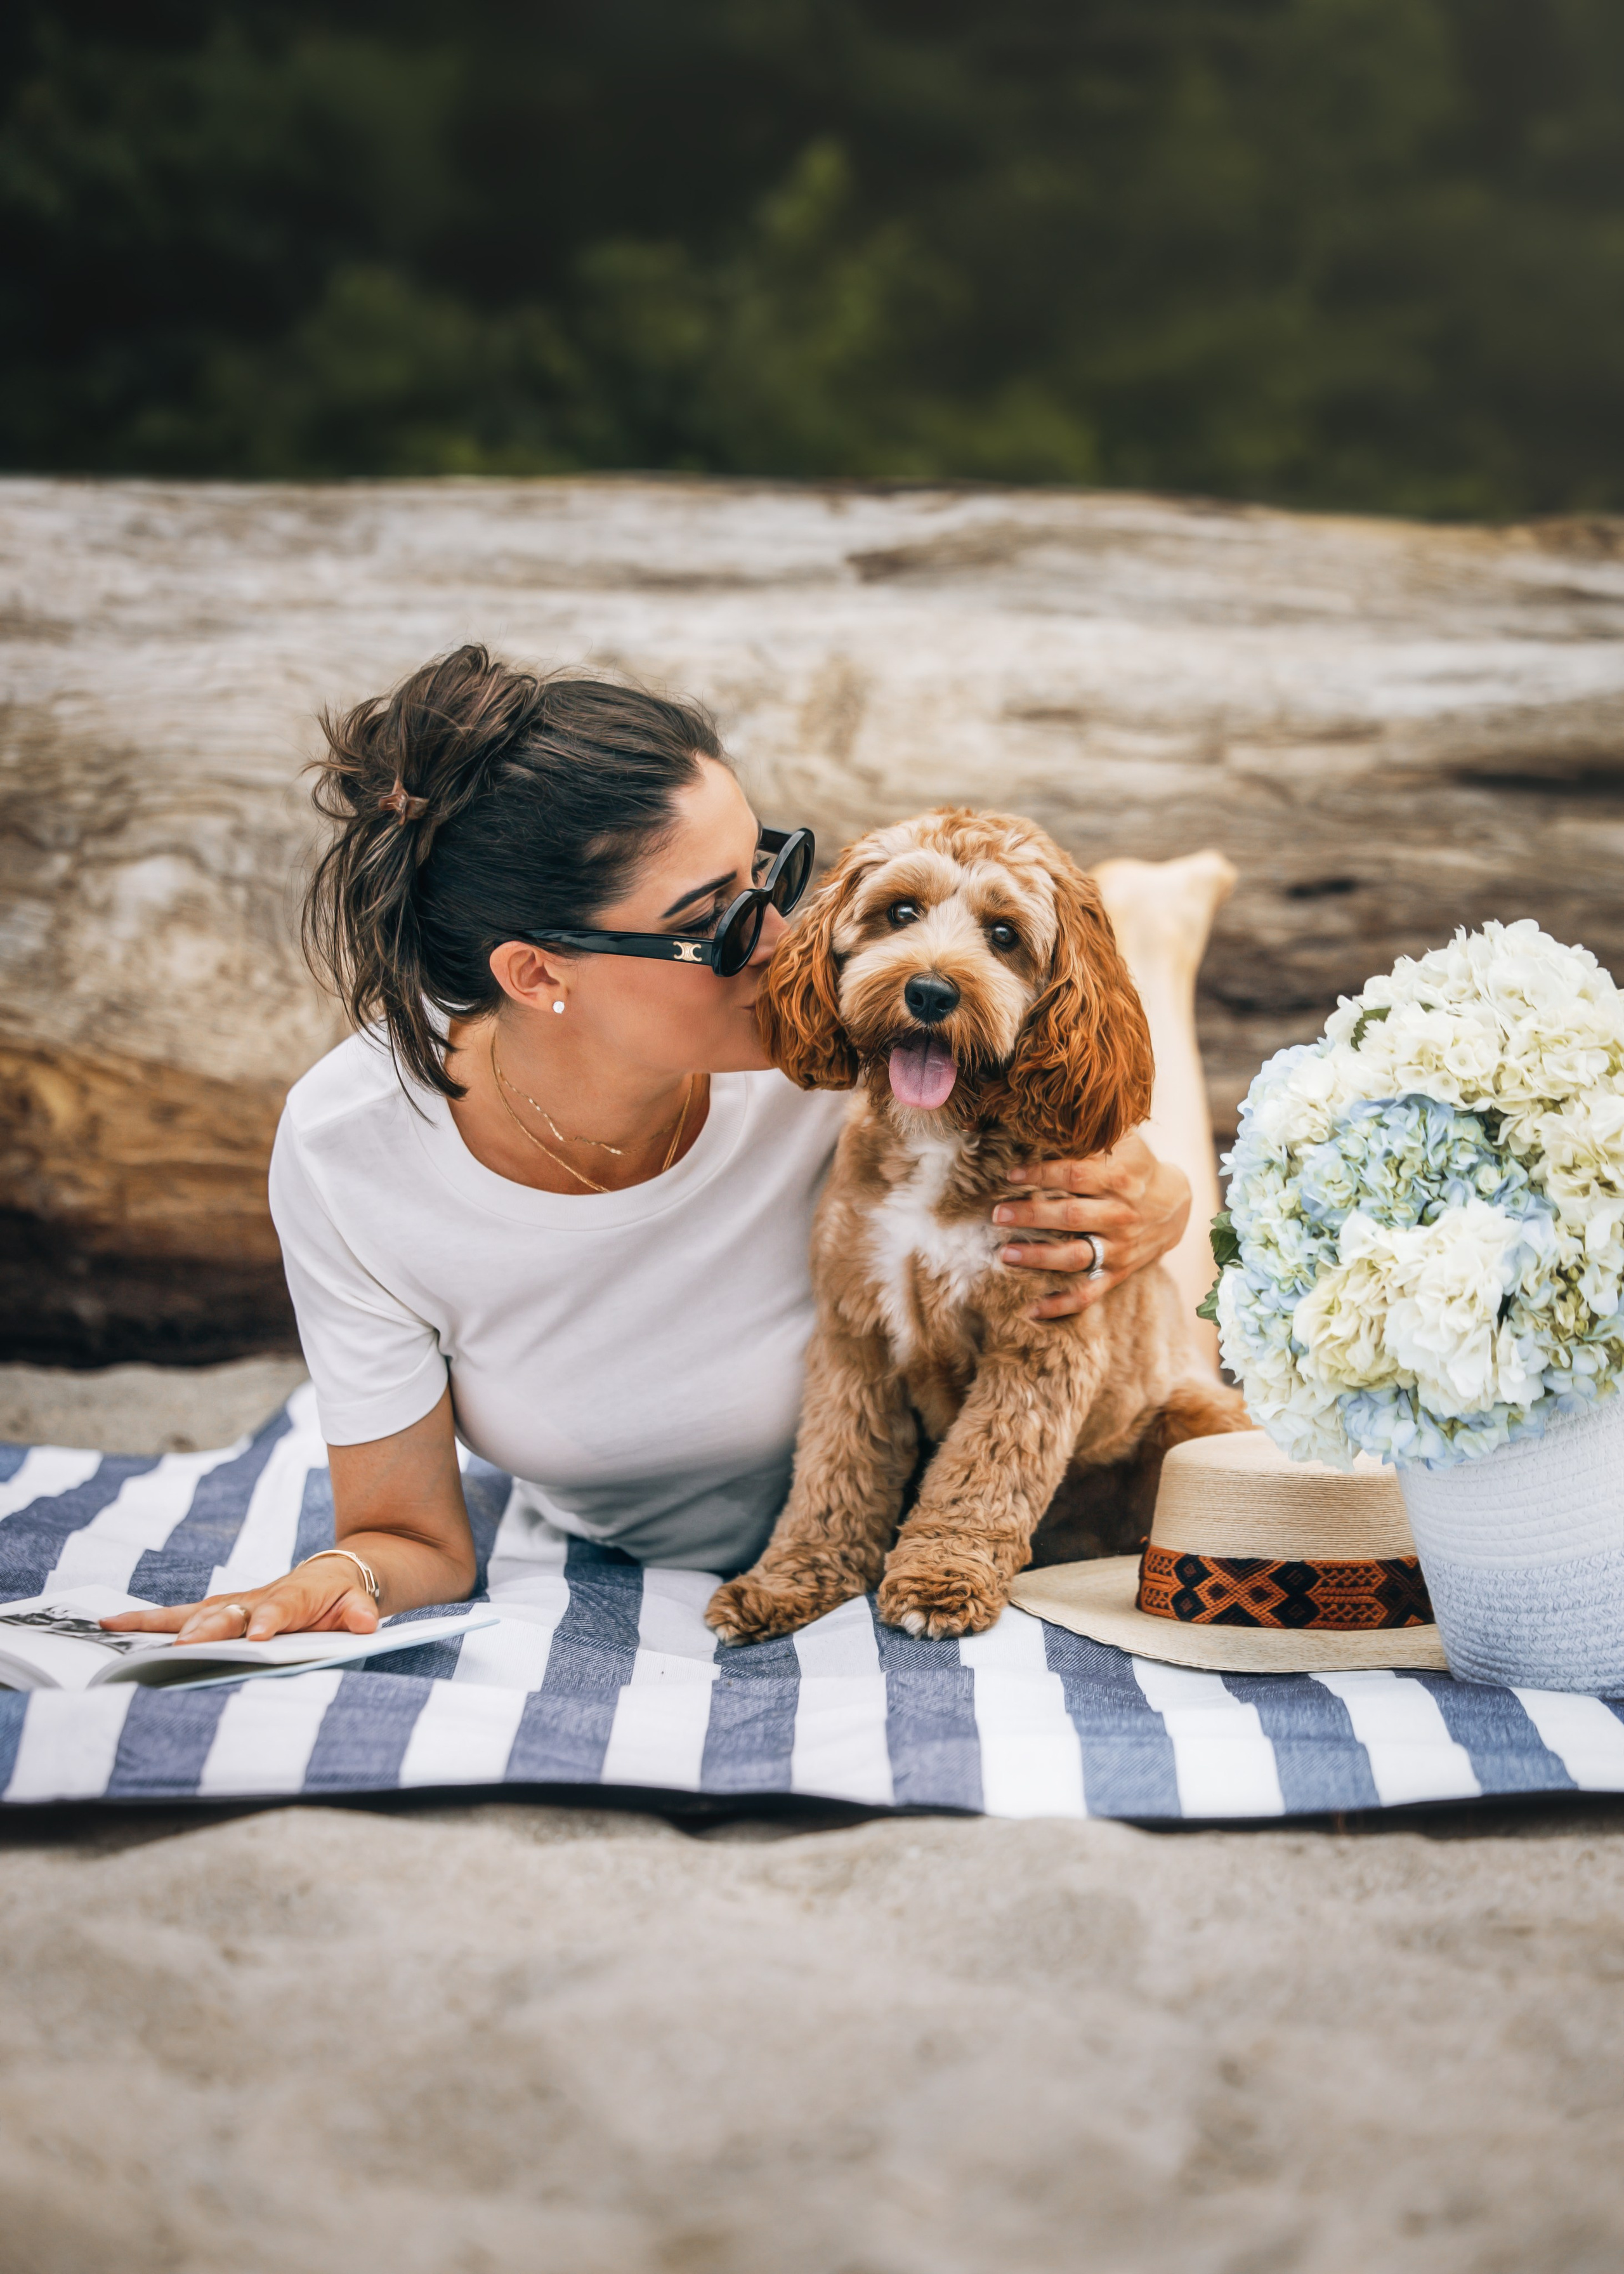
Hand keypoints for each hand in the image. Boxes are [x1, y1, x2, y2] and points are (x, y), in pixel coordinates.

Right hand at [100, 1561, 380, 1645]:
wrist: (340, 1572)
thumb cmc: (345, 1594)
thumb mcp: (361, 1602)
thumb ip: (361, 1612)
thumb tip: (366, 1623)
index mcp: (295, 1596)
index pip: (282, 1608)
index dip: (270, 1620)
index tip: (258, 1636)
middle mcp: (258, 1597)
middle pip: (229, 1612)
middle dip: (208, 1629)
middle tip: (185, 1644)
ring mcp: (235, 1604)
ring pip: (195, 1612)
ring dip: (161, 1623)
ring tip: (118, 1628)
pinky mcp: (219, 1611)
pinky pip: (182, 1616)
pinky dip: (149, 1622)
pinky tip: (114, 1626)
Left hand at [991, 1129, 1191, 1319]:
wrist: (1177, 1205)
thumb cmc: (1136, 1166)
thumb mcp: (1124, 1142)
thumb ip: (1091, 1133)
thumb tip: (1048, 1114)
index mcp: (1120, 1178)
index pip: (1075, 1175)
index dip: (1041, 1174)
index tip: (1010, 1174)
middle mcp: (1120, 1215)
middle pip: (1071, 1216)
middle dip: (1031, 1216)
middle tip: (997, 1215)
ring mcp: (1119, 1248)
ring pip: (1076, 1256)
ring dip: (1039, 1258)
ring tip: (1005, 1255)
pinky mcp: (1118, 1272)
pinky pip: (1089, 1293)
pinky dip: (1061, 1305)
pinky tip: (1031, 1310)